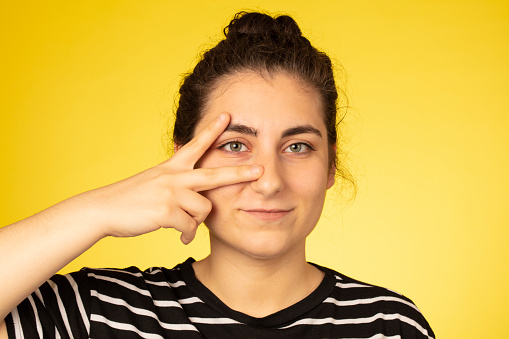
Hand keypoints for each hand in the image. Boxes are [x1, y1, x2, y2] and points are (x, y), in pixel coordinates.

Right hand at [71, 112, 261, 243]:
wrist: (103, 209)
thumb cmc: (131, 199)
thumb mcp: (154, 182)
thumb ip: (176, 184)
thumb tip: (196, 200)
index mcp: (172, 167)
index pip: (195, 145)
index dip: (212, 130)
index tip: (227, 116)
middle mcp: (173, 176)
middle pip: (213, 174)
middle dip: (239, 173)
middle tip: (259, 171)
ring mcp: (170, 193)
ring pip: (203, 209)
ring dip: (195, 223)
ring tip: (184, 228)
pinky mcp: (166, 211)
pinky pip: (189, 227)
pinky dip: (187, 235)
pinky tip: (181, 237)